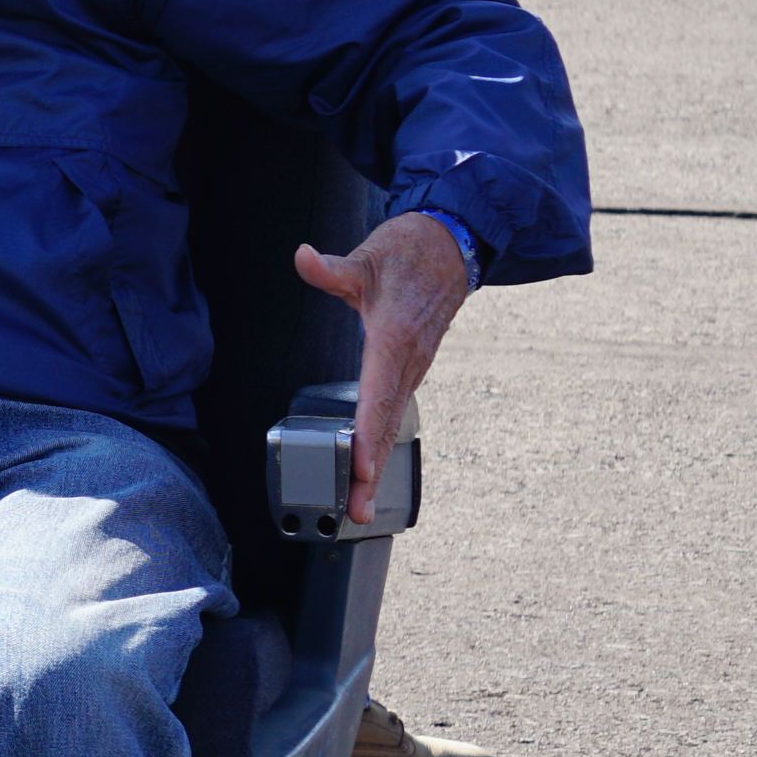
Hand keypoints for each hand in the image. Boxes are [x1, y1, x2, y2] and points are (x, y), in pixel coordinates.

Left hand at [291, 213, 475, 522]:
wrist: (452, 247)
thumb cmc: (407, 253)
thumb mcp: (367, 256)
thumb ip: (332, 267)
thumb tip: (304, 258)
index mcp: (395, 337)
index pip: (379, 393)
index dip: (368, 433)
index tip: (360, 466)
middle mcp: (408, 360)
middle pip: (386, 422)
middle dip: (370, 469)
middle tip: (355, 509)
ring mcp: (413, 367)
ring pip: (391, 423)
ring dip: (376, 464)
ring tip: (358, 503)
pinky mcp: (410, 369)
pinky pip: (393, 412)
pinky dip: (381, 443)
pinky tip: (367, 469)